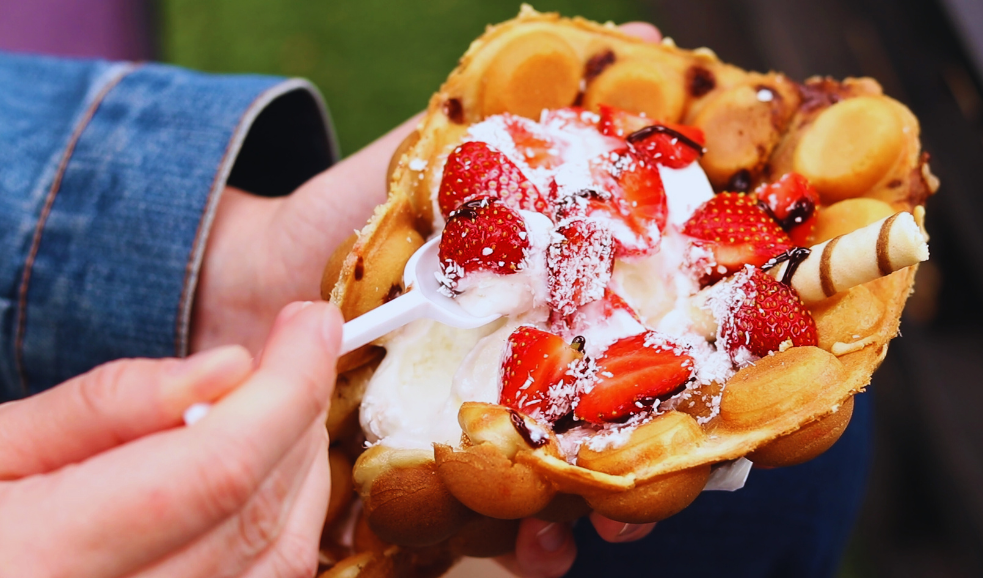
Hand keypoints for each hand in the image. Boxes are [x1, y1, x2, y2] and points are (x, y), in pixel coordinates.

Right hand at [0, 301, 342, 577]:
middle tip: (301, 347)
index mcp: (40, 559)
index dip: (286, 385)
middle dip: (298, 413)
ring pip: (278, 558)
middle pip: (255, 510)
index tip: (310, 322)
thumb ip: (106, 406)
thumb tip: (229, 368)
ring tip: (286, 401)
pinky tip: (273, 473)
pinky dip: (287, 522)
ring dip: (302, 466)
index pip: (216, 468)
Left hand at [191, 17, 663, 577]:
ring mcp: (473, 437)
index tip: (732, 388)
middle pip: (613, 435)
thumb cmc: (349, 219)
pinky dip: (510, 545)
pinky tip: (534, 550)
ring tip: (598, 531)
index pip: (645, 350)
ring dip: (591, 518)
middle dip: (653, 466)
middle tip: (671, 481)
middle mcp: (523, 382)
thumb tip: (646, 32)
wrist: (245, 279)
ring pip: (556, 491)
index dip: (694, 373)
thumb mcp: (440, 155)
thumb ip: (528, 113)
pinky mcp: (418, 481)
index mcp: (548, 314)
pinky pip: (475, 527)